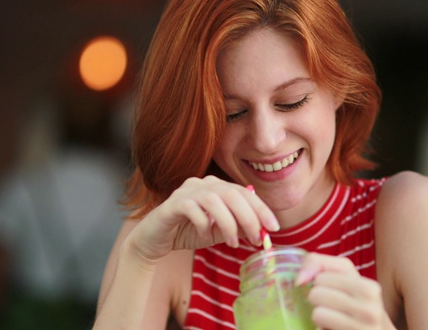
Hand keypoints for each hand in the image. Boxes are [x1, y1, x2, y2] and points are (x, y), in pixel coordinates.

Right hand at [126, 175, 278, 263]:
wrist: (154, 240)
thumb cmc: (187, 232)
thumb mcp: (217, 232)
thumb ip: (236, 228)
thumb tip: (261, 231)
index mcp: (215, 186)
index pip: (244, 192)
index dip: (261, 209)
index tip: (274, 228)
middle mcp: (202, 183)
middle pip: (232, 193)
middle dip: (249, 217)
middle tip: (256, 238)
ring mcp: (186, 191)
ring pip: (214, 200)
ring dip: (228, 223)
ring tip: (233, 243)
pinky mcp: (172, 204)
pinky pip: (192, 209)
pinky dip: (204, 223)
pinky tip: (205, 235)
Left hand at [296, 253, 391, 329]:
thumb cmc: (356, 300)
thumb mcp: (346, 275)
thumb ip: (318, 263)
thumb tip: (299, 280)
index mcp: (369, 289)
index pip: (321, 278)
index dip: (320, 283)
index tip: (333, 290)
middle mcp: (370, 311)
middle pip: (316, 294)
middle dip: (318, 300)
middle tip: (331, 305)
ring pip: (317, 314)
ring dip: (319, 316)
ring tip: (333, 318)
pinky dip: (322, 329)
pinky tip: (335, 329)